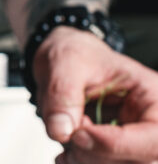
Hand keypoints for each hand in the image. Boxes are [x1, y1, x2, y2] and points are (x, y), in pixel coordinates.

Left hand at [32, 27, 157, 162]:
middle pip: (139, 160)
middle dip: (96, 153)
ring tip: (66, 130)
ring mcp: (130, 140)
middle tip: (68, 130)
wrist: (64, 62)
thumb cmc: (77, 56)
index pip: (154, 137)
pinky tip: (65, 150)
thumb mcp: (66, 63)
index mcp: (152, 96)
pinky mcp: (111, 152)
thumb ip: (62, 95)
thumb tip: (62, 130)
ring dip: (85, 158)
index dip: (115, 144)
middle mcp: (147, 121)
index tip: (79, 134)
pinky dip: (79, 162)